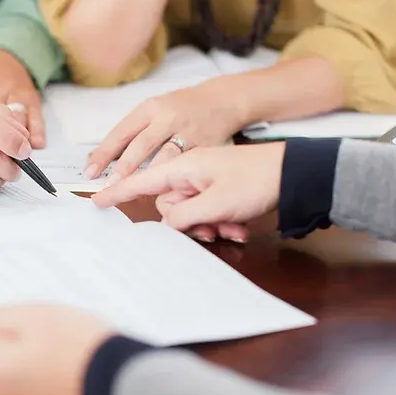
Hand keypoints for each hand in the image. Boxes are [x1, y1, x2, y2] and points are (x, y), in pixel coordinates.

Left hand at [84, 76, 252, 183]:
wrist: (223, 100)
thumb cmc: (181, 109)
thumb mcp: (154, 111)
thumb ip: (129, 133)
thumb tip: (96, 158)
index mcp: (150, 108)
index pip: (122, 132)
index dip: (104, 153)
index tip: (89, 171)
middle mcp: (168, 118)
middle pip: (141, 145)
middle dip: (123, 168)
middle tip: (107, 186)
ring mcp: (188, 132)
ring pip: (165, 157)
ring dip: (148, 177)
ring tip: (132, 192)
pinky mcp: (205, 146)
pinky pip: (187, 166)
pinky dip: (174, 181)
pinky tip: (163, 194)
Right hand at [92, 143, 285, 241]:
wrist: (297, 174)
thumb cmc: (257, 180)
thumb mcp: (216, 202)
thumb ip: (184, 215)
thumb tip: (166, 224)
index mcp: (184, 166)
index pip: (143, 180)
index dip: (119, 191)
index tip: (98, 199)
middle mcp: (191, 172)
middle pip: (169, 205)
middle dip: (188, 222)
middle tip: (211, 228)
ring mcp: (205, 181)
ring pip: (190, 213)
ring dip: (208, 224)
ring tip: (231, 226)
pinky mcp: (220, 191)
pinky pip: (207, 212)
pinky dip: (220, 221)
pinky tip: (238, 226)